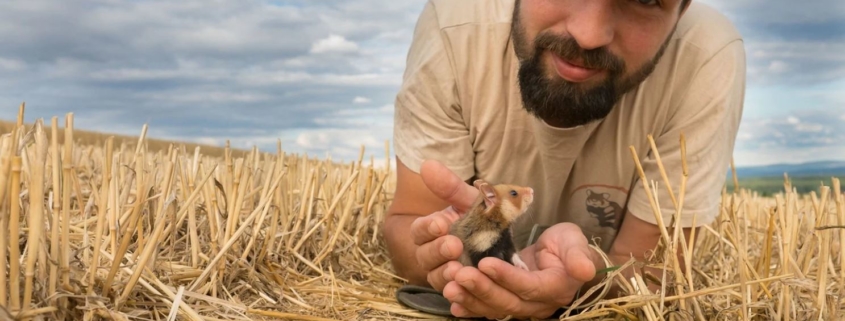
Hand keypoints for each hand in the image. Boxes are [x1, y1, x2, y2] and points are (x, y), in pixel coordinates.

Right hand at [409, 160, 478, 290]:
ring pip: (437, 280)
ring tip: (459, 270)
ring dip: (445, 276)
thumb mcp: (471, 201)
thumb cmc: (482, 218)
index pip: (419, 232)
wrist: (503, 242)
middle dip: (438, 251)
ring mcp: (447, 276)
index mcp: (431, 233)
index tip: (441, 222)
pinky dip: (458, 299)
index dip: (427, 228)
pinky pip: (456, 299)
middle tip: (454, 245)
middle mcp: (434, 256)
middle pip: (425, 257)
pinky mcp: (463, 292)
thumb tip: (427, 164)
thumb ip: (450, 186)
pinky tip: (463, 295)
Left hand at [441, 223, 598, 318]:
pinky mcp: (507, 304)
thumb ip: (578, 255)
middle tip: (458, 274)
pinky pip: (488, 310)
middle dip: (482, 289)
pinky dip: (470, 307)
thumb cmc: (567, 244)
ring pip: (495, 309)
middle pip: (508, 302)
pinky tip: (453, 303)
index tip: (484, 263)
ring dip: (471, 299)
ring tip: (449, 286)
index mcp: (556, 287)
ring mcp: (522, 308)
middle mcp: (538, 304)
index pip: (529, 286)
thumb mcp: (574, 241)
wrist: (560, 256)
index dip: (507, 277)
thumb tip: (584, 270)